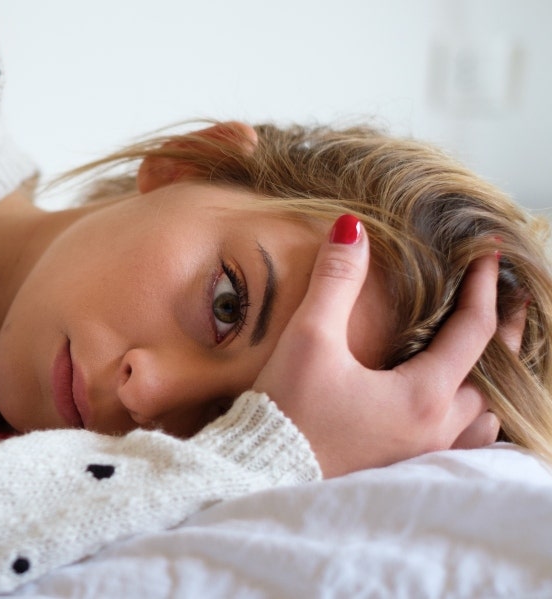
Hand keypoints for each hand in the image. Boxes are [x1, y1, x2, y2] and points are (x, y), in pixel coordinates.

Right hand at [253, 215, 504, 477]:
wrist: (261, 473)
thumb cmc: (287, 411)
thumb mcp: (308, 339)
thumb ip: (336, 281)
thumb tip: (351, 228)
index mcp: (423, 395)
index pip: (473, 331)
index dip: (483, 288)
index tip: (489, 256)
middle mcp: (436, 430)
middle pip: (495, 378)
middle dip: (505, 335)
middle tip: (510, 301)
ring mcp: (424, 455)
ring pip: (486, 418)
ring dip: (493, 383)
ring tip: (491, 357)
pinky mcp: (404, 469)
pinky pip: (464, 444)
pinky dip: (475, 419)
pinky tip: (461, 411)